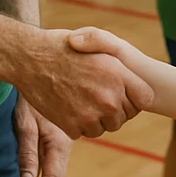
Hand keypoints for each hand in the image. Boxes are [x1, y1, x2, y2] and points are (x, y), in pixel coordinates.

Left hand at [13, 96, 71, 176]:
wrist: (41, 69)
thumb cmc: (28, 96)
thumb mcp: (25, 123)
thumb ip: (27, 152)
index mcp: (59, 144)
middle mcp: (65, 143)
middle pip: (57, 175)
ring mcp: (64, 136)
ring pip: (56, 164)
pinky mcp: (60, 130)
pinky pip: (54, 153)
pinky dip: (45, 165)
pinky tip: (34, 167)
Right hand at [15, 29, 152, 139]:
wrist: (30, 58)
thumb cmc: (63, 47)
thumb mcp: (98, 44)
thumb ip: (122, 66)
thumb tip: (135, 83)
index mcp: (118, 75)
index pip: (145, 98)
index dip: (134, 97)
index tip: (122, 92)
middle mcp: (108, 97)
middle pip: (124, 116)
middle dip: (113, 108)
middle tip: (94, 93)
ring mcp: (90, 115)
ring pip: (105, 128)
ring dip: (96, 118)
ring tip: (80, 97)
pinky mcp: (72, 126)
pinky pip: (84, 133)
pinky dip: (77, 123)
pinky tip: (67, 104)